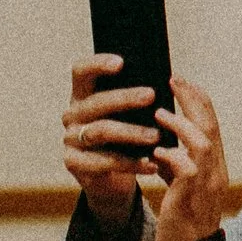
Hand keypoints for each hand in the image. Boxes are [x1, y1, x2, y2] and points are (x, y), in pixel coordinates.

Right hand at [63, 54, 158, 221]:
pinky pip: (104, 161)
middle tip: (151, 95)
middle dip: (124, 98)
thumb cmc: (126, 138)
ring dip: (131, 133)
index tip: (121, 62)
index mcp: (83, 94)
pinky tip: (152, 163)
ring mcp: (71, 139)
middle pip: (96, 102)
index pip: (81, 71)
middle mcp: (72, 114)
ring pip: (100, 131)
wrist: (113, 178)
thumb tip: (170, 80)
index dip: (97, 64)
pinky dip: (131, 163)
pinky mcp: (74, 163)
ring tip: (156, 136)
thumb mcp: (131, 116)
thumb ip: (139, 99)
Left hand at [149, 77, 230, 240]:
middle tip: (174, 80)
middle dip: (193, 101)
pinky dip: (172, 154)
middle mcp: (217, 173)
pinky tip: (156, 150)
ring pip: (203, 143)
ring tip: (160, 112)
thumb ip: (175, 165)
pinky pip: (186, 167)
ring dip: (181, 124)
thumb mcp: (180, 188)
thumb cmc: (182, 225)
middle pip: (211, 127)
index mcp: (215, 168)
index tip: (183, 82)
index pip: (213, 126)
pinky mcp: (192, 197)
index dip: (199, 102)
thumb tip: (160, 144)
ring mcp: (207, 185)